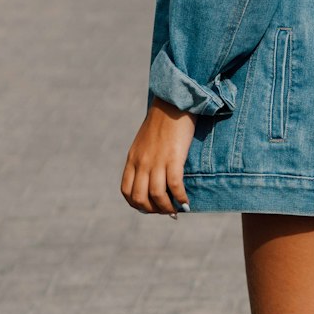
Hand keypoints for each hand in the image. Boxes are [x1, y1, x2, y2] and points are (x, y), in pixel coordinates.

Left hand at [121, 99, 195, 215]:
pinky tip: (186, 202)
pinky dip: (180, 198)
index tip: (149, 208)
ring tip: (176, 210)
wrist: (174, 103)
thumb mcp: (145, 141)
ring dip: (167, 208)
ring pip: (157, 196)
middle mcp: (142, 162)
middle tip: (165, 211)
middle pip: (140, 198)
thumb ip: (144, 158)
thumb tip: (154, 177)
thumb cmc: (163, 121)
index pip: (127, 191)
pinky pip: (174, 186)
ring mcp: (156, 161)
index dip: (136, 204)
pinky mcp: (173, 158)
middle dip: (152, 210)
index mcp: (133, 158)